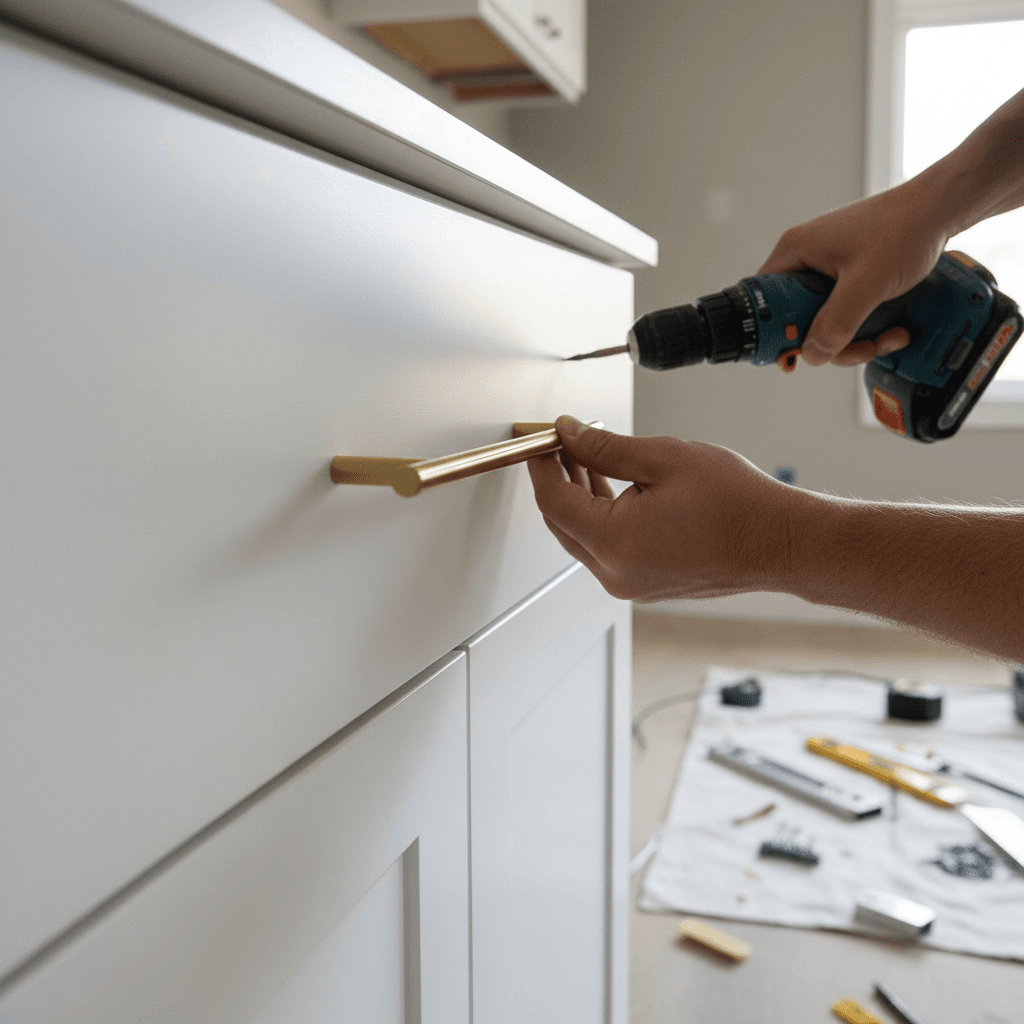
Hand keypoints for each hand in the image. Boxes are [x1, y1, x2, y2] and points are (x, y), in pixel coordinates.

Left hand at [528, 416, 795, 601]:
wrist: (781, 543)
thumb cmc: (737, 503)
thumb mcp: (663, 458)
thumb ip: (605, 448)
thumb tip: (569, 434)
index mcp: (614, 543)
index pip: (553, 501)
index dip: (542, 465)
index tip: (541, 439)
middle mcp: (615, 573)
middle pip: (562, 523)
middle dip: (557, 479)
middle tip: (562, 443)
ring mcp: (629, 584)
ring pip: (583, 537)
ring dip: (579, 497)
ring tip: (586, 456)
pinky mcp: (644, 584)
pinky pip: (606, 549)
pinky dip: (601, 517)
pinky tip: (611, 486)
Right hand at [758, 182, 949, 365]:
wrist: (940, 210)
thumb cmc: (905, 228)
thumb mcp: (868, 283)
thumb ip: (837, 322)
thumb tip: (813, 353)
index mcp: (795, 251)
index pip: (764, 301)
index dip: (776, 331)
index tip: (794, 354)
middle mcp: (805, 257)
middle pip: (796, 317)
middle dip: (828, 340)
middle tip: (856, 347)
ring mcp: (826, 266)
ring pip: (823, 319)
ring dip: (853, 338)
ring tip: (883, 337)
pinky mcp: (846, 274)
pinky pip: (842, 310)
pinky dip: (863, 325)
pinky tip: (887, 326)